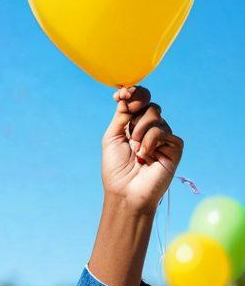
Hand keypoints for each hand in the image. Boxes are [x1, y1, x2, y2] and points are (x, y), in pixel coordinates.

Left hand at [101, 86, 183, 212]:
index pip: (140, 101)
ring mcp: (163, 138)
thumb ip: (121, 116)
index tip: (121, 94)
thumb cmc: (115, 168)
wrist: (125, 191)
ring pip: (156, 117)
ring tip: (136, 151)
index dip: (134, 94)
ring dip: (140, 132)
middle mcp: (150, 130)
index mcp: (134, 126)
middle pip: (149, 106)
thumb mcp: (112, 138)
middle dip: (136, 118)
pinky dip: (151, 141)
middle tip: (129, 137)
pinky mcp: (174, 147)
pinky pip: (164, 132)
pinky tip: (146, 156)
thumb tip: (126, 95)